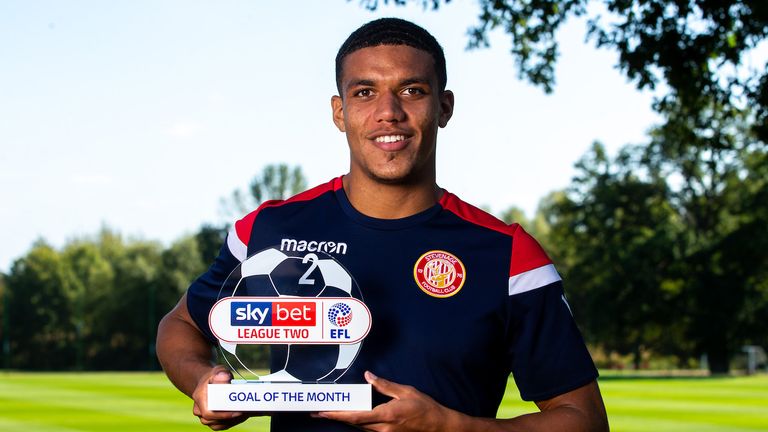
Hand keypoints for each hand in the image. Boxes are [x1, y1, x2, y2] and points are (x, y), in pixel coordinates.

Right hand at [191, 365, 249, 429]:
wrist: (208, 382)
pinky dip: (232, 422)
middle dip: (230, 419)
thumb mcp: (217, 371)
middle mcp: (199, 410)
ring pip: (218, 425)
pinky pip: (221, 425)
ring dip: (233, 421)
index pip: (208, 413)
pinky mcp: (212, 420)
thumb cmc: (214, 377)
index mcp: (199, 398)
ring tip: (247, 413)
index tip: (237, 412)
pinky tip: (243, 416)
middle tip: (245, 412)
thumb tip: (226, 377)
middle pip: (213, 421)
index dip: (222, 415)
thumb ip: (221, 373)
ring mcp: (204, 416)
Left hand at [314, 371, 461, 431]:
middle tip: (318, 412)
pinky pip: (369, 431)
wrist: (439, 427)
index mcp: (387, 415)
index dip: (338, 415)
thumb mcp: (405, 392)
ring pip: (360, 428)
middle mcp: (384, 428)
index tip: (323, 412)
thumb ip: (385, 385)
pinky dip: (358, 423)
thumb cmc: (425, 408)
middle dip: (336, 417)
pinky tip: (351, 417)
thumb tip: (368, 376)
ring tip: (330, 413)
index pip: (357, 416)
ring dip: (345, 420)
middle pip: (354, 424)